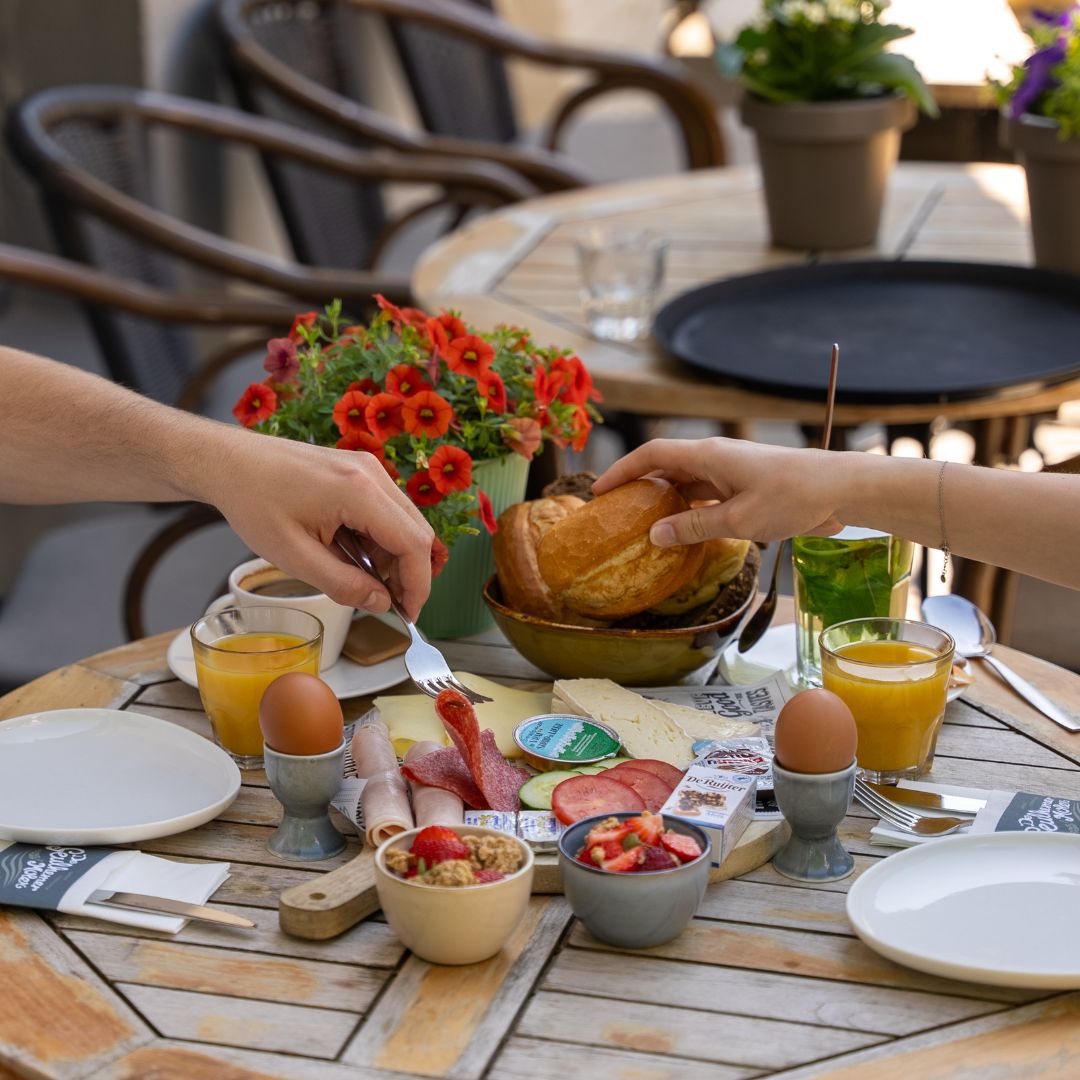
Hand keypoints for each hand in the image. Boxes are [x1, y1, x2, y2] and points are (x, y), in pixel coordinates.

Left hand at [210, 435, 434, 620]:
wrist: (229, 463)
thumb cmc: (253, 503)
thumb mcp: (294, 557)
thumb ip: (343, 585)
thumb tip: (381, 603)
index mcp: (359, 492)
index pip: (414, 543)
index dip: (417, 584)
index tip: (408, 614)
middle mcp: (372, 474)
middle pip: (417, 532)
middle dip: (408, 573)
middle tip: (387, 603)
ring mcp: (367, 468)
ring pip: (404, 522)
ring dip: (391, 556)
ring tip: (358, 577)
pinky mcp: (359, 470)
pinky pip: (386, 510)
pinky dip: (379, 538)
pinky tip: (351, 553)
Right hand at [593, 438, 846, 545]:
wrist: (841, 490)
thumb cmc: (792, 497)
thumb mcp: (738, 519)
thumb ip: (694, 527)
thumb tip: (653, 535)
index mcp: (708, 455)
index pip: (652, 455)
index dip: (622, 470)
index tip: (600, 491)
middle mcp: (716, 458)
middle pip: (667, 468)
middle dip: (640, 488)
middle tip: (617, 513)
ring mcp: (732, 472)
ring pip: (688, 484)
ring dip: (667, 503)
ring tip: (645, 528)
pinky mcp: (748, 487)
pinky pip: (709, 496)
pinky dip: (692, 512)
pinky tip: (686, 533)